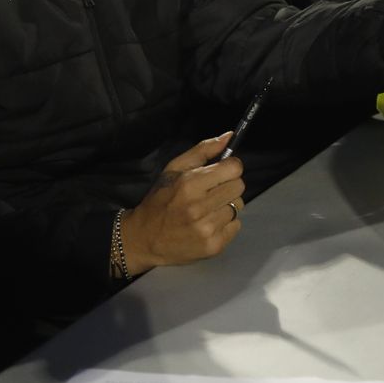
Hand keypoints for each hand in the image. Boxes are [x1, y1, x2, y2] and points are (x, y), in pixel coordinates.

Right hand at [118, 133, 244, 276]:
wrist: (144, 238)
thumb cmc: (161, 199)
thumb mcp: (175, 168)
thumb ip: (204, 150)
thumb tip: (230, 136)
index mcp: (190, 184)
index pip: (234, 168)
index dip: (230, 167)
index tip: (222, 172)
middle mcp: (199, 208)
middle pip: (239, 186)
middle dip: (229, 185)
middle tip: (213, 191)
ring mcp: (207, 229)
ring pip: (238, 206)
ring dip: (226, 205)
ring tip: (207, 209)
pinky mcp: (213, 246)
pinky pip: (236, 226)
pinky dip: (226, 224)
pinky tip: (209, 224)